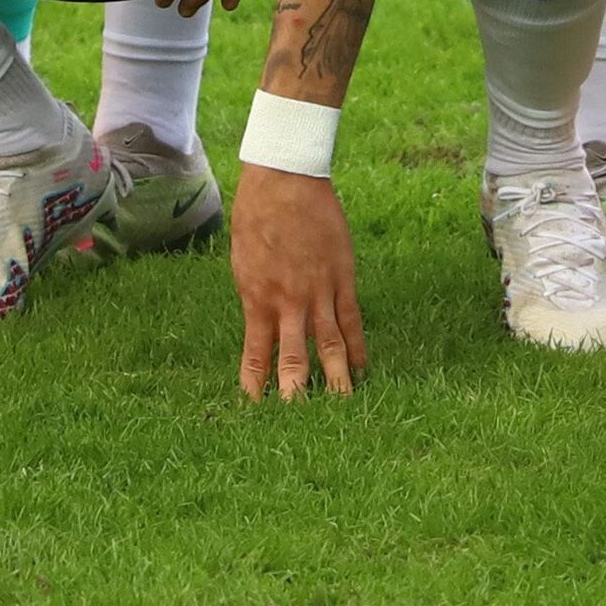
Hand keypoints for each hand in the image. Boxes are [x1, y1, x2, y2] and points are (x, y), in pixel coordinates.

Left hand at [229, 164, 363, 399]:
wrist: (284, 181)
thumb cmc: (256, 217)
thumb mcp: (243, 263)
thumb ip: (256, 297)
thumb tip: (263, 324)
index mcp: (257, 300)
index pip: (256, 356)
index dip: (256, 385)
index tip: (256, 410)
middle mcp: (288, 303)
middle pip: (295, 359)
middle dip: (298, 394)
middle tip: (301, 424)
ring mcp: (319, 291)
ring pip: (330, 345)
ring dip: (336, 378)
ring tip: (342, 407)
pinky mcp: (343, 277)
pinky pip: (352, 319)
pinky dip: (358, 345)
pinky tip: (362, 367)